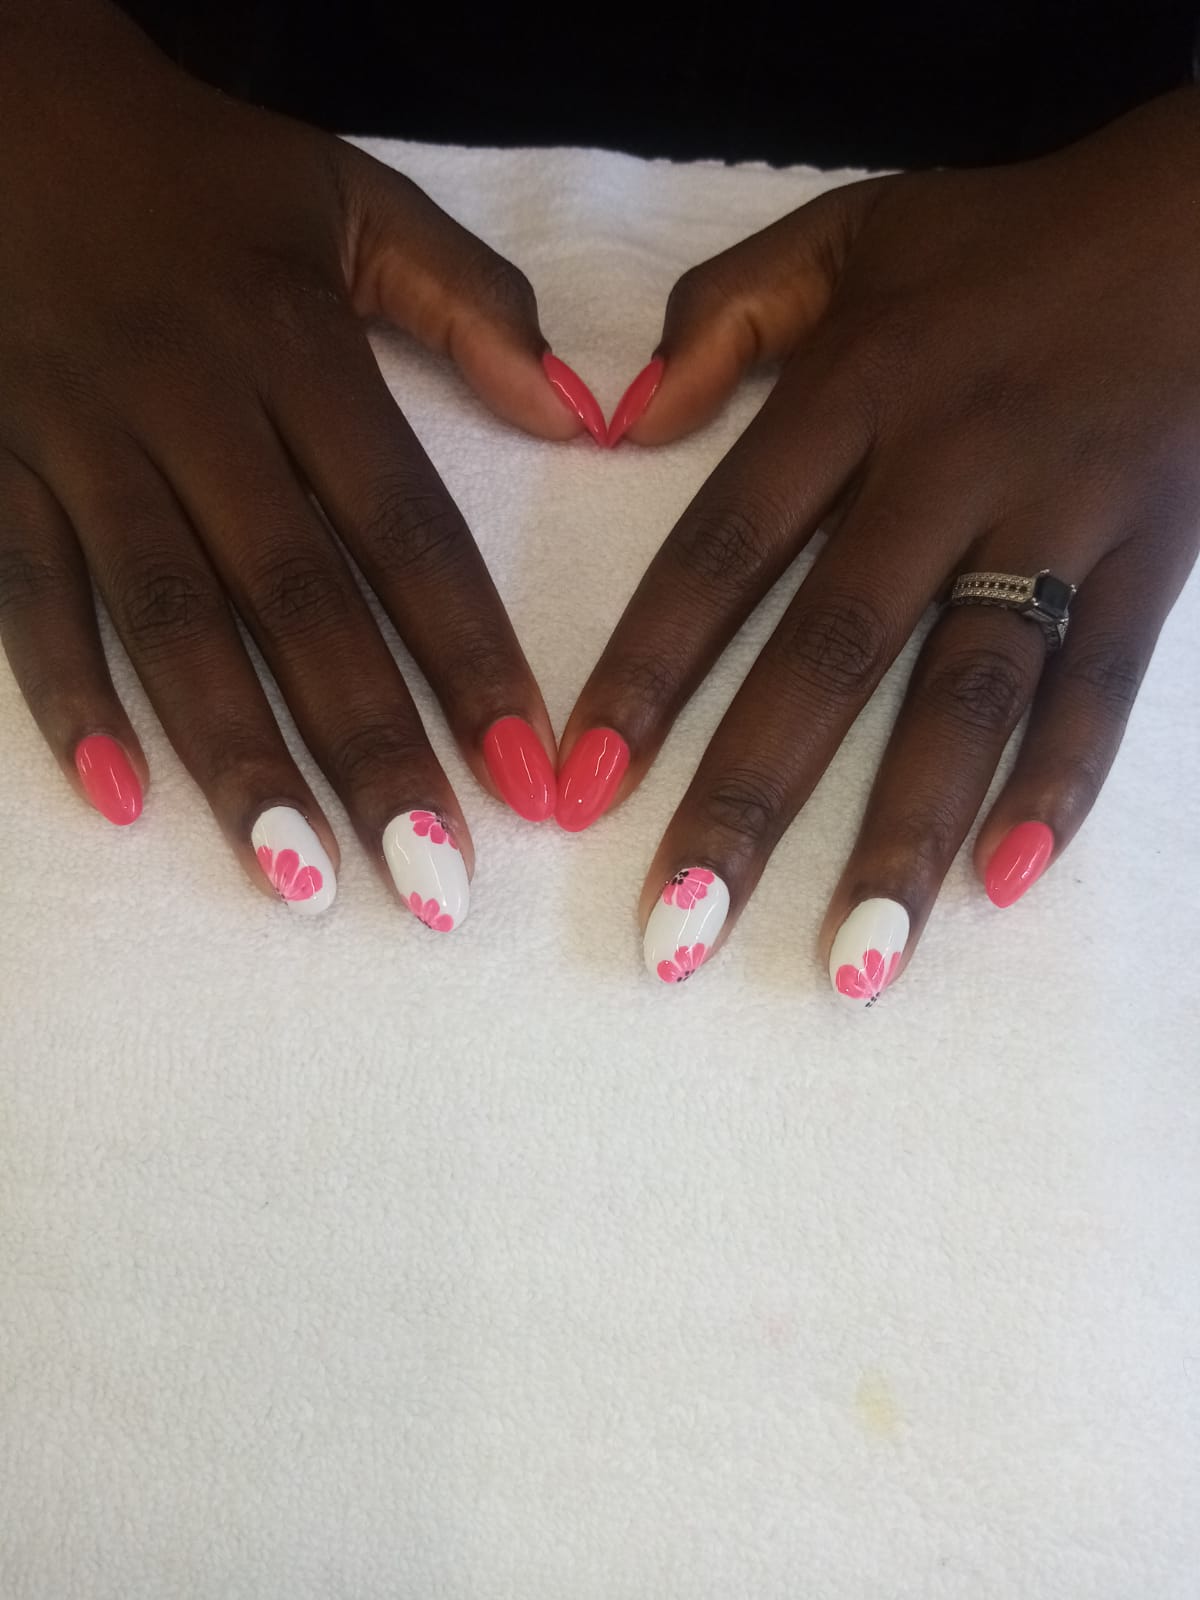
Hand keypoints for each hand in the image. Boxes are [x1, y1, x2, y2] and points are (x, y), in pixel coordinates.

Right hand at [0, 0, 601, 925]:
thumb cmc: (194, 172)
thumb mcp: (346, 198)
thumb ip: (469, 301)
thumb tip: (586, 415)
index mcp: (295, 348)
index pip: (404, 528)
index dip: (471, 655)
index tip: (533, 773)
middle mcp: (191, 409)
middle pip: (294, 601)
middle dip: (370, 748)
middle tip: (434, 882)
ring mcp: (79, 444)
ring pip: (165, 619)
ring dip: (235, 755)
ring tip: (301, 879)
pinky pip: (27, 593)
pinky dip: (67, 695)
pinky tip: (124, 799)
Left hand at [560, 88, 1199, 1000]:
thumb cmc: (1008, 236)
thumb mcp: (849, 232)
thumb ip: (725, 313)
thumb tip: (616, 420)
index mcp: (854, 390)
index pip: (723, 549)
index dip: (646, 672)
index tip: (578, 789)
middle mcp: (948, 464)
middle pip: (832, 653)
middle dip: (750, 802)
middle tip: (680, 935)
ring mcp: (1061, 517)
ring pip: (968, 694)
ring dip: (905, 835)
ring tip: (851, 966)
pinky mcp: (1155, 558)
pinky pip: (1103, 685)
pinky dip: (1062, 784)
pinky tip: (1006, 886)